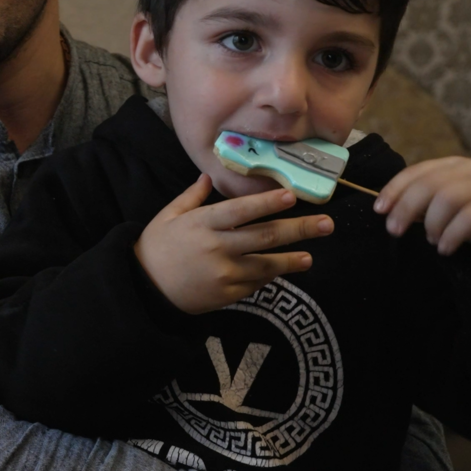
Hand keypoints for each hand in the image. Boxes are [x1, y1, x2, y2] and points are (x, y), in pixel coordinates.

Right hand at [134, 174, 333, 313]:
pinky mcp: (227, 295)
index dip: (267, 203)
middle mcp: (217, 247)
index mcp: (202, 223)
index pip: (241, 210)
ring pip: (266, 264)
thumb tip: (208, 176)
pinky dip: (269, 276)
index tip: (292, 195)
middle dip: (299, 229)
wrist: (144, 288)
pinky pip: (255, 284)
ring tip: (310, 256)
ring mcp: (224, 274)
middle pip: (264, 236)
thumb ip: (191, 197)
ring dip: (292, 260)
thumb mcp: (168, 216)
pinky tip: (282, 270)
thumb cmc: (155, 247)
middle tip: (326, 224)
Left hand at [375, 157, 470, 256]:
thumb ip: (423, 205)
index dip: (394, 189)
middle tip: (395, 230)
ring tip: (432, 241)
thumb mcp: (447, 212)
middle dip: (406, 208)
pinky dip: (452, 235)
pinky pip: (470, 217)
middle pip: (429, 184)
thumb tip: (389, 208)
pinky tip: (446, 248)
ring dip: (432, 223)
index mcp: (455, 166)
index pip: (417, 171)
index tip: (379, 209)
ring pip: (448, 198)